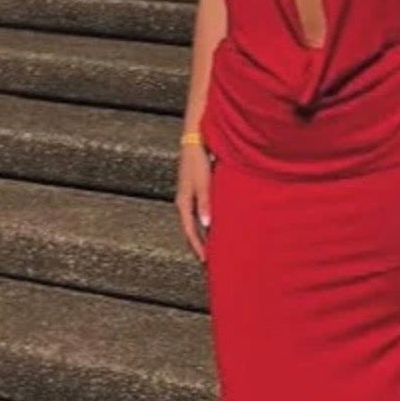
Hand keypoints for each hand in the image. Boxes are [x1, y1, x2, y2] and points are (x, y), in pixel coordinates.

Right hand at [175, 144, 212, 261]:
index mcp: (183, 202)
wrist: (196, 138)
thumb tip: (206, 226)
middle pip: (190, 229)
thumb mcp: (203, 181)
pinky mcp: (196, 189)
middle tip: (210, 261)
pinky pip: (199, 212)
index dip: (198, 247)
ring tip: (214, 248)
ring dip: (203, 235)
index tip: (207, 262)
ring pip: (194, 222)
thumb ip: (205, 203)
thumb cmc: (199, 159)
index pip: (189, 231)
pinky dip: (206, 223)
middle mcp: (184, 201)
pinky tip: (216, 225)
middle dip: (199, 245)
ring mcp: (189, 195)